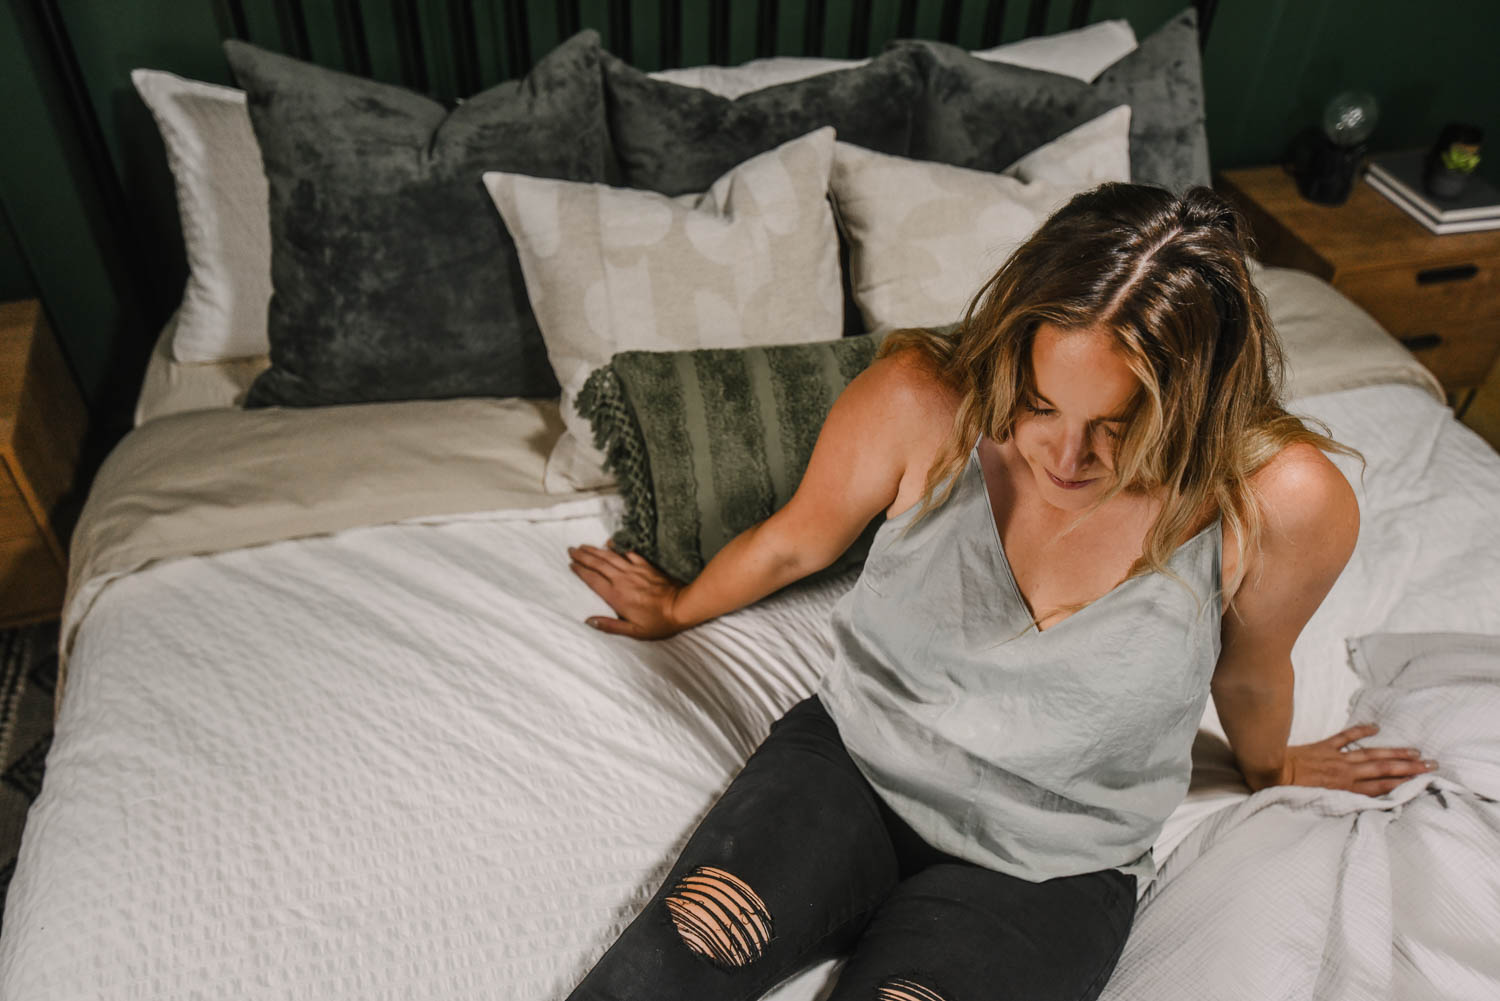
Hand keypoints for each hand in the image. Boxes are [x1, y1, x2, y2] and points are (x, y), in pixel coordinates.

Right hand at [567, 541, 684, 639]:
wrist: (681, 607)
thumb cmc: (658, 622)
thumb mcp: (633, 631)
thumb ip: (610, 626)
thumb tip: (589, 621)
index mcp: (616, 596)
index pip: (593, 580)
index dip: (580, 571)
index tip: (571, 564)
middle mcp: (622, 580)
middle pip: (598, 564)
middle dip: (583, 556)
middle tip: (571, 549)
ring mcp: (634, 571)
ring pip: (610, 556)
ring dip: (595, 550)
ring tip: (583, 546)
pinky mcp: (645, 566)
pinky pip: (628, 553)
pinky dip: (618, 546)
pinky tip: (610, 542)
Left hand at [1276, 724, 1436, 794]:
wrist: (1266, 771)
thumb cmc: (1287, 794)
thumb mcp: (1315, 807)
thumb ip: (1336, 806)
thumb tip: (1354, 810)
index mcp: (1343, 789)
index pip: (1380, 787)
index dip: (1402, 784)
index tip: (1423, 782)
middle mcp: (1344, 773)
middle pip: (1383, 769)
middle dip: (1409, 768)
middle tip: (1431, 765)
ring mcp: (1335, 758)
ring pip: (1371, 754)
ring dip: (1394, 752)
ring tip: (1415, 751)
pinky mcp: (1323, 746)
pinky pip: (1345, 736)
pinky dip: (1360, 730)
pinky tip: (1376, 727)